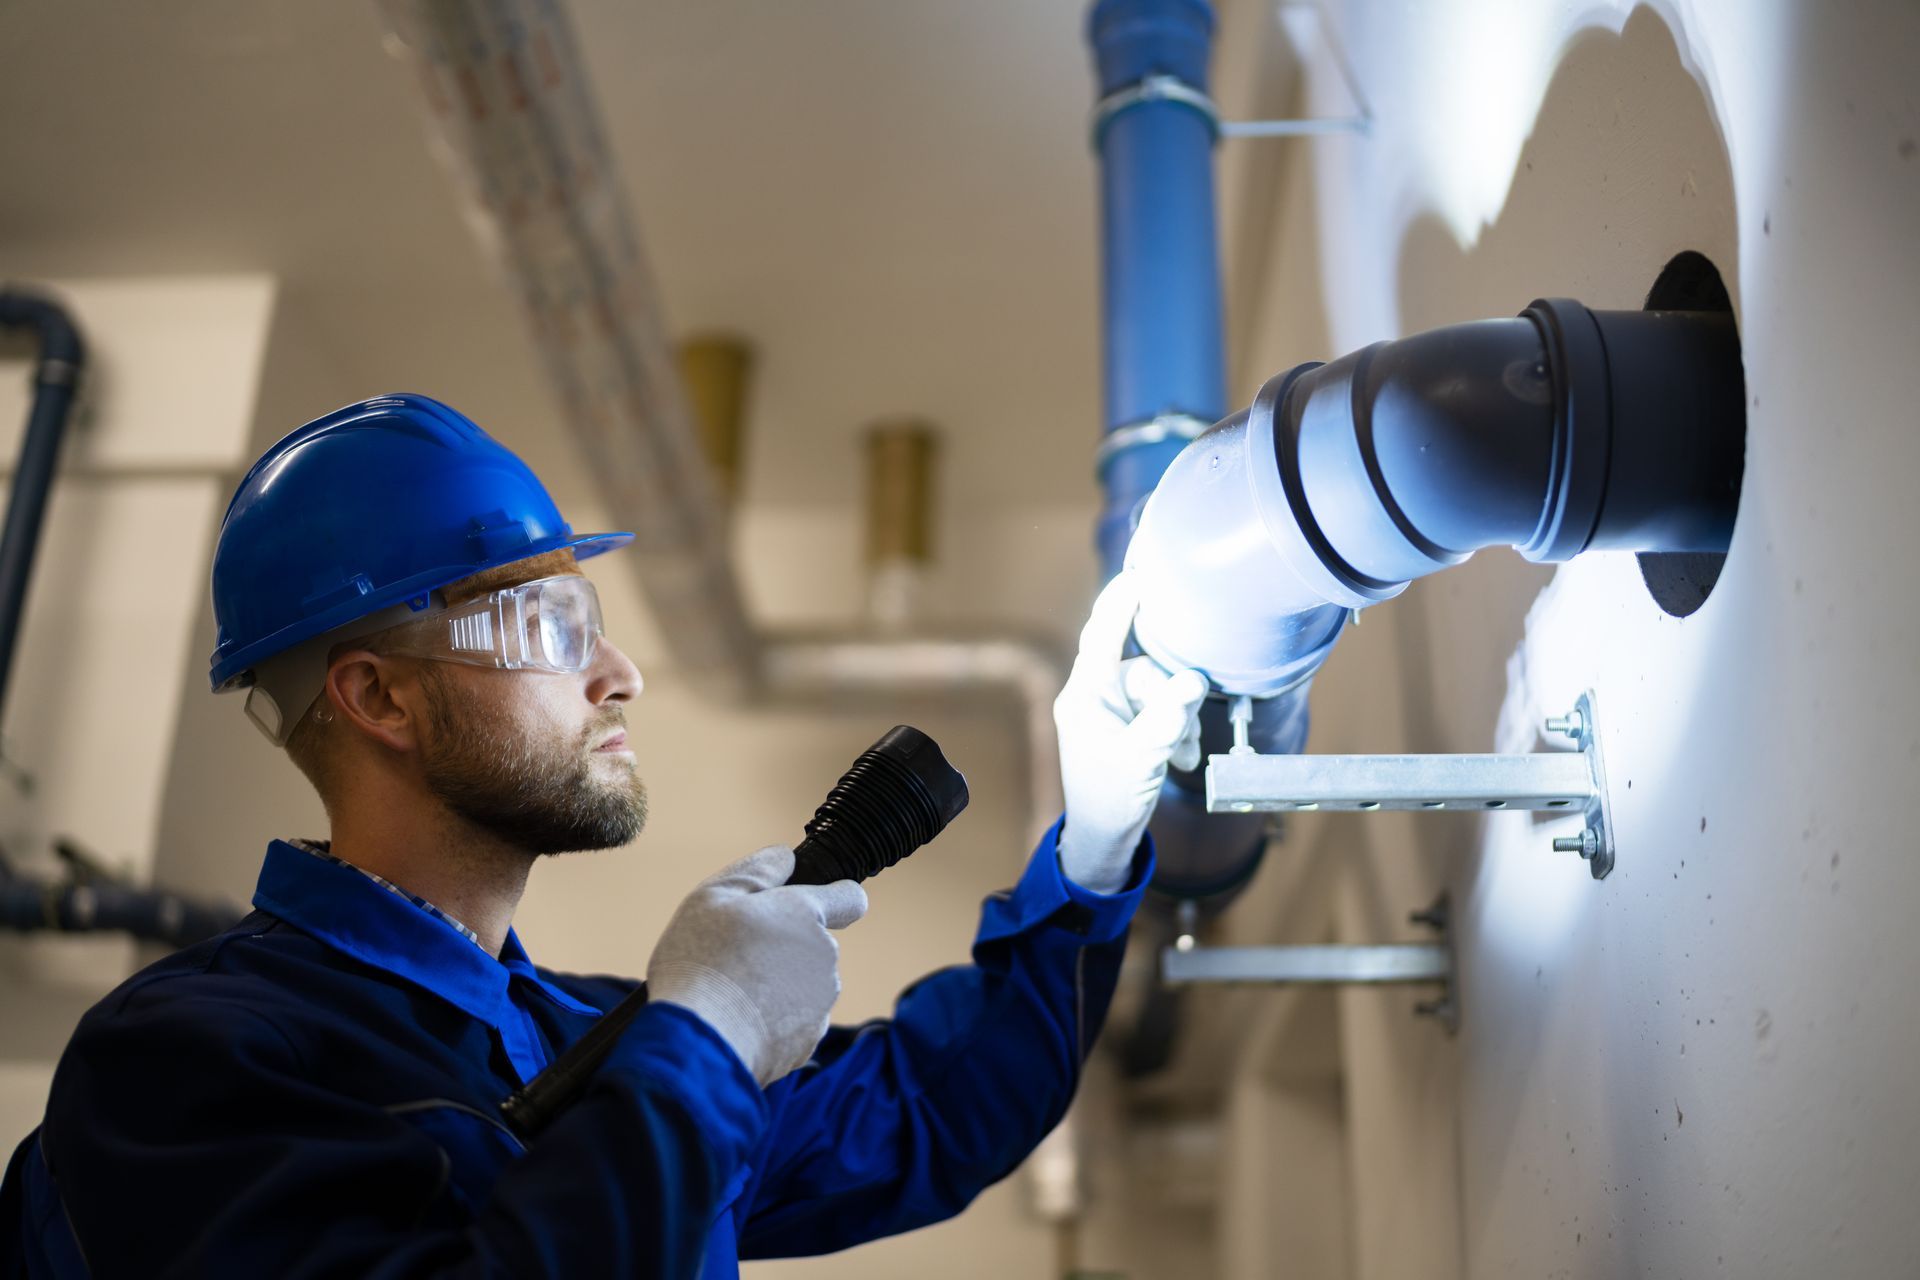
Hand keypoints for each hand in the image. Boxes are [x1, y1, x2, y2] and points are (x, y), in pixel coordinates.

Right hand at [646, 846, 868, 1085]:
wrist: (700, 1040)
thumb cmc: (702, 961)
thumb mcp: (714, 896)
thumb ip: (757, 871)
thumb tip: (785, 858)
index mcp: (805, 914)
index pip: (849, 898)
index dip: (835, 898)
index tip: (812, 906)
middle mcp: (824, 957)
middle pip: (811, 946)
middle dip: (784, 949)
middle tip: (736, 958)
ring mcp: (820, 1002)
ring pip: (802, 986)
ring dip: (777, 987)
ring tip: (732, 995)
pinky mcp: (808, 1042)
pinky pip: (793, 1023)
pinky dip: (772, 1022)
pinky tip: (738, 1023)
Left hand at [1053, 571, 1209, 894]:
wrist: (1102, 837)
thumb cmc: (1110, 799)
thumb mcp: (1143, 757)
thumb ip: (1168, 717)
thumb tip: (1194, 680)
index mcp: (1084, 695)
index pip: (1101, 635)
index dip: (1120, 602)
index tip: (1138, 573)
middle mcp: (1094, 694)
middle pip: (1144, 669)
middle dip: (1171, 698)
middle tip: (1184, 732)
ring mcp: (1109, 709)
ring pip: (1157, 690)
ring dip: (1177, 720)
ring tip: (1182, 754)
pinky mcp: (1125, 724)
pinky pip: (1158, 709)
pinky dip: (1174, 730)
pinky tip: (1181, 757)